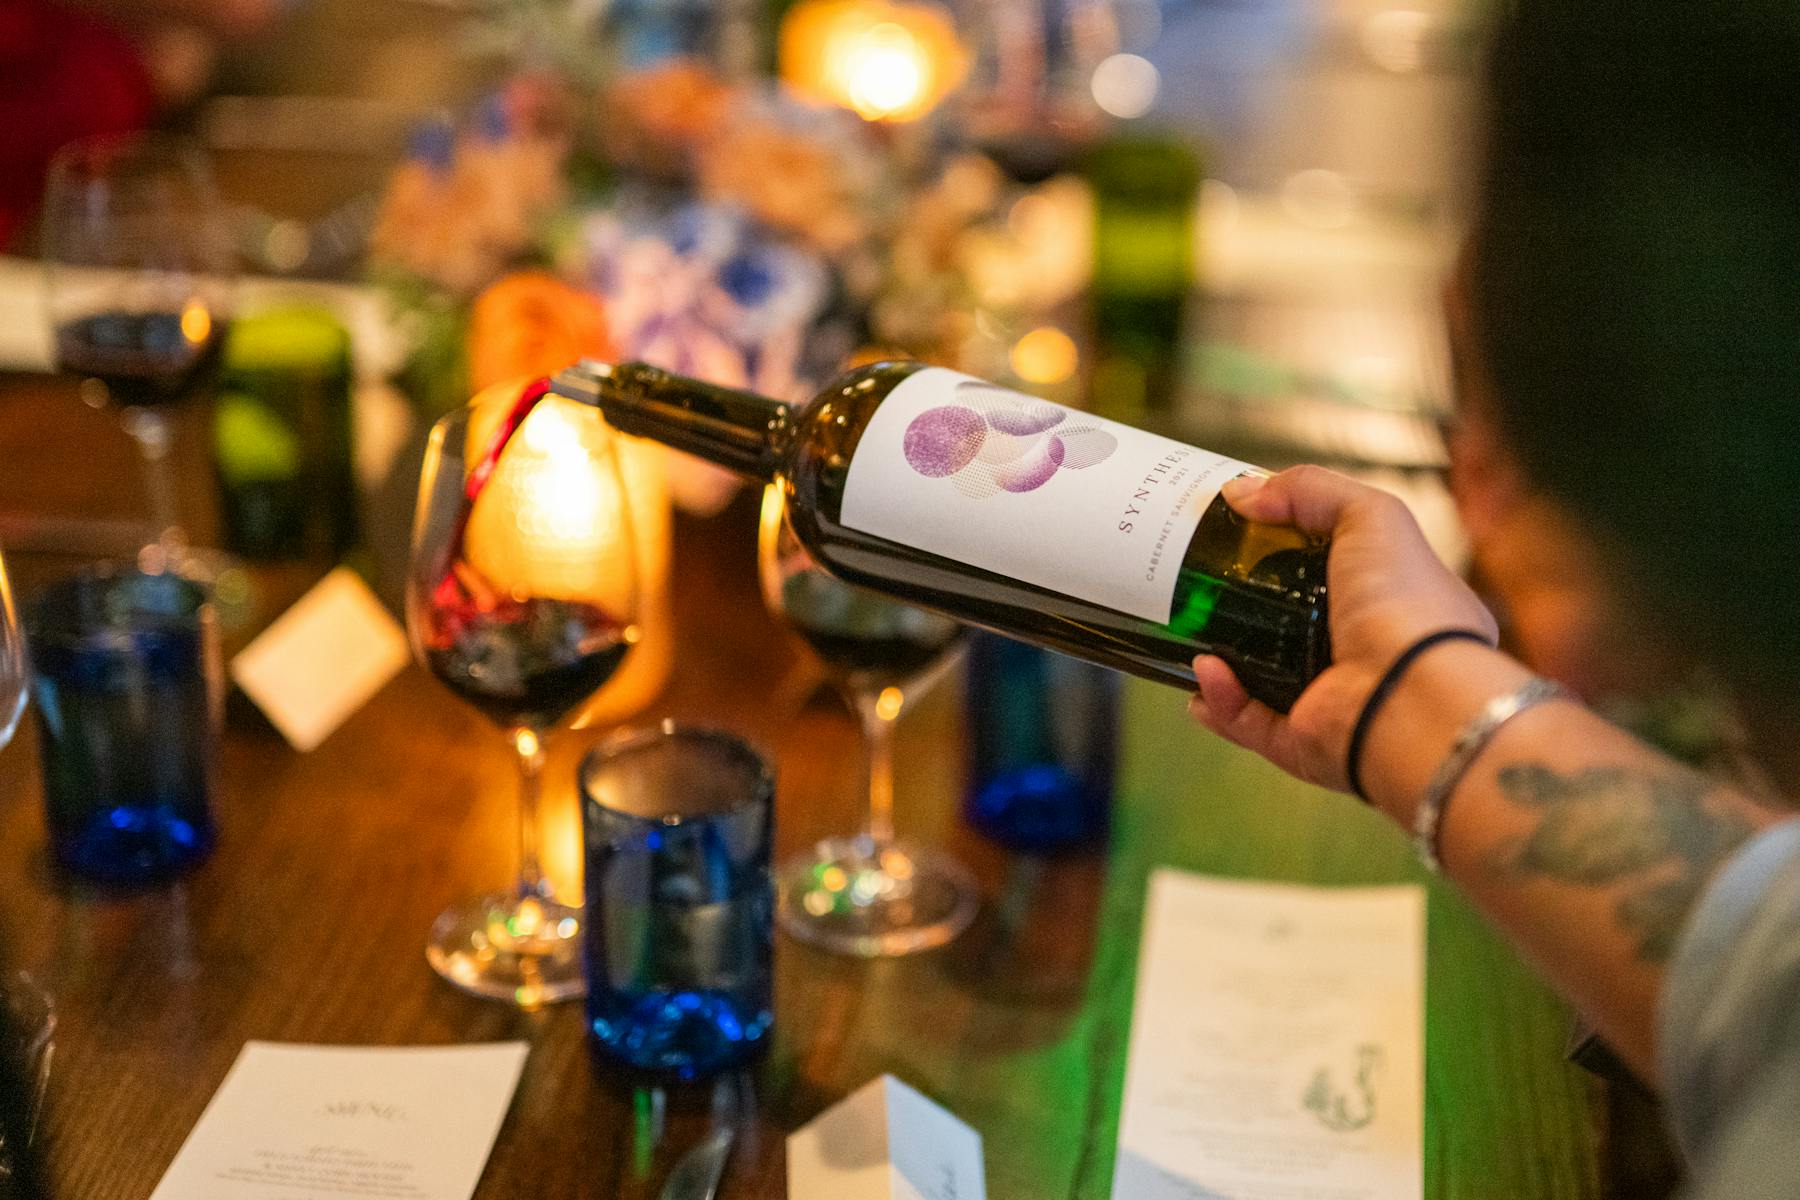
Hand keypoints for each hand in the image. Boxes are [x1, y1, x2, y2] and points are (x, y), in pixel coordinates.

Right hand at [1189, 467, 1498, 791]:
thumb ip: (1310, 490)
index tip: (1238, 535)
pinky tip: (1205, 672)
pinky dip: (1221, 699)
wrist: (1409, 696)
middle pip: (1288, 626)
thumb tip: (1242, 492)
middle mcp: (1363, 653)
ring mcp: (1332, 701)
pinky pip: (1248, 721)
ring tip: (1191, 632)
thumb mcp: (1371, 516)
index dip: (1283, 552)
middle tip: (1200, 584)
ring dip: (1221, 656)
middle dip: (1242, 608)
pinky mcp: (1304, 741)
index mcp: (1390, 603)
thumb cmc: (1407, 607)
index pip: (1331, 573)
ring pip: (1260, 679)